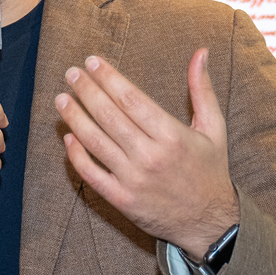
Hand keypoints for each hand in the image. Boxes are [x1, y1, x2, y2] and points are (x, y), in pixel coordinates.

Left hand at [55, 49, 237, 258]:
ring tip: (61, 99)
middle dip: (86, 91)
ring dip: (74, 118)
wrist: (210, 222)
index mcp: (172, 136)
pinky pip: (91, 174)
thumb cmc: (210, 171)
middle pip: (109, 116)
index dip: (108, 78)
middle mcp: (150, 156)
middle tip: (71, 73)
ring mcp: (133, 179)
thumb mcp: (214, 128)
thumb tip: (200, 52)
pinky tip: (68, 137)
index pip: (131, 98)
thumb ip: (202, 89)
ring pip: (95, 142)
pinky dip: (77, 155)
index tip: (92, 62)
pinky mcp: (122, 200)